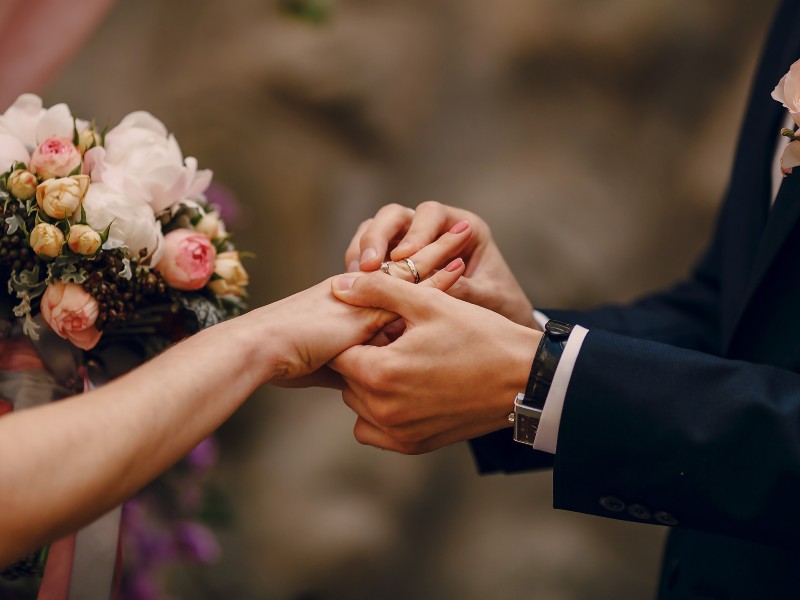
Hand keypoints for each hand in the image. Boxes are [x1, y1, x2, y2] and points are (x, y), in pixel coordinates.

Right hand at [267, 222, 472, 385]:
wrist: (263, 350)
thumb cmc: (284, 358)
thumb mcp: (328, 364)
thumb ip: (351, 364)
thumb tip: (365, 383)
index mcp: (348, 301)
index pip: (390, 281)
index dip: (415, 271)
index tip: (441, 259)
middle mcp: (359, 291)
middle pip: (403, 266)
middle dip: (431, 249)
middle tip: (460, 231)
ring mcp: (365, 294)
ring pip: (409, 267)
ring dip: (439, 251)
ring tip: (466, 232)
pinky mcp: (369, 303)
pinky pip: (409, 286)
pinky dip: (436, 278)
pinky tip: (459, 265)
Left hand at [329, 271, 540, 453]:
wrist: (524, 378)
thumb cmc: (479, 335)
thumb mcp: (429, 302)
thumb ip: (378, 290)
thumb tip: (339, 286)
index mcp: (381, 372)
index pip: (339, 352)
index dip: (357, 334)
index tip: (383, 325)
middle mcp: (383, 410)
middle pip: (347, 379)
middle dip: (364, 358)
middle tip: (398, 341)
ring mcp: (398, 432)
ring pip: (358, 404)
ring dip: (370, 385)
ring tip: (405, 363)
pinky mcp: (414, 445)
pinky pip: (374, 431)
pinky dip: (380, 413)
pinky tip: (407, 390)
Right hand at [344, 201, 537, 327]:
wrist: (498, 330)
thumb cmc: (499, 306)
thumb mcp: (488, 298)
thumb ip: (463, 289)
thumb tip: (429, 286)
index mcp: (463, 226)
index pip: (431, 214)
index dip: (415, 233)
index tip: (404, 257)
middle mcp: (432, 229)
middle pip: (395, 216)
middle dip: (378, 236)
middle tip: (368, 265)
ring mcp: (409, 243)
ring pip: (375, 230)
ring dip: (362, 250)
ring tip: (354, 276)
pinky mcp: (391, 263)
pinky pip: (368, 254)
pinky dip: (358, 267)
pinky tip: (355, 288)